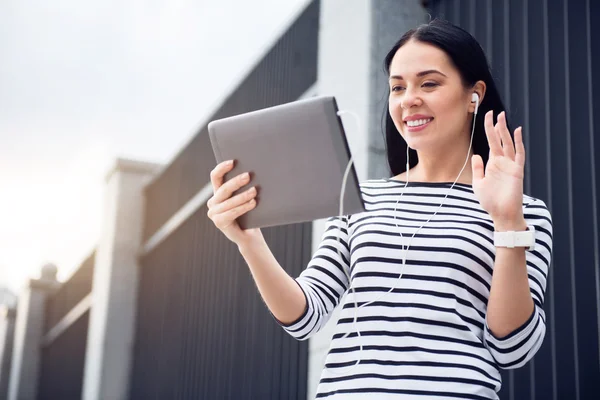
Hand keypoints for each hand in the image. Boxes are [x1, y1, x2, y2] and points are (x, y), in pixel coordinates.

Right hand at [207, 160, 261, 244]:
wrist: (250, 235)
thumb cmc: (250, 215)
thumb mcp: (245, 198)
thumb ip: (244, 187)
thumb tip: (251, 172)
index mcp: (218, 193)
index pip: (215, 177)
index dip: (222, 168)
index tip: (233, 162)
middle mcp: (213, 202)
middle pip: (223, 189)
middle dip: (236, 181)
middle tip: (248, 176)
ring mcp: (214, 213)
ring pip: (229, 201)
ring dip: (243, 195)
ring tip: (254, 191)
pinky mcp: (218, 222)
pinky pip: (232, 212)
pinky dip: (243, 207)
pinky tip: (253, 203)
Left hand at [471, 111, 525, 229]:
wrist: (502, 214)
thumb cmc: (490, 202)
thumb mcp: (479, 184)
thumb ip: (478, 169)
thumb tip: (476, 155)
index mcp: (492, 164)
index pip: (491, 142)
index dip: (488, 130)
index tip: (486, 117)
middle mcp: (502, 162)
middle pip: (500, 139)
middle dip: (496, 126)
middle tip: (495, 112)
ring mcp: (510, 165)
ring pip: (508, 143)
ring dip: (505, 130)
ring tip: (502, 116)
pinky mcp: (517, 171)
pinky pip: (519, 154)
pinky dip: (518, 142)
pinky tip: (517, 131)